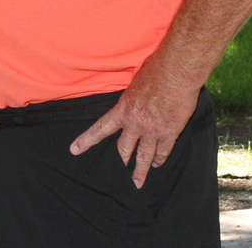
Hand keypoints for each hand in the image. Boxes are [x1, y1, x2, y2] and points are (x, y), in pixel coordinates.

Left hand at [70, 57, 200, 188]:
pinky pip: (163, 151)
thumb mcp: (135, 82)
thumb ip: (132, 98)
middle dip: (120, 163)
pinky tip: (157, 163)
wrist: (177, 70)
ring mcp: (153, 129)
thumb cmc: (156, 69)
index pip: (101, 128)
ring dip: (140, 171)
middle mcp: (135, 122)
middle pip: (123, 149)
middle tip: (117, 177)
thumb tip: (133, 103)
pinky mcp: (170, 131)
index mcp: (124, 108)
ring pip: (144, 156)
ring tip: (137, 183)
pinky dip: (160, 159)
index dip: (87, 140)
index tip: (75, 150)